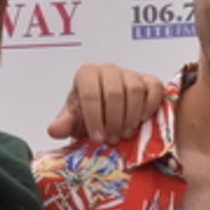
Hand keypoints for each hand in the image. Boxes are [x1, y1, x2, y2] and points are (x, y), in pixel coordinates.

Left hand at [46, 64, 164, 143]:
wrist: (107, 107)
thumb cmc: (90, 111)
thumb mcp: (75, 118)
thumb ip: (66, 123)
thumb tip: (55, 130)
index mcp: (87, 74)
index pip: (90, 93)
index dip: (94, 118)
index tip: (97, 139)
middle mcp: (109, 69)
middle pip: (114, 93)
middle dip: (113, 121)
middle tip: (112, 140)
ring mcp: (130, 73)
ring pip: (134, 90)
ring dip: (131, 117)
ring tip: (125, 134)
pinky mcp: (149, 80)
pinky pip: (154, 88)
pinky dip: (150, 106)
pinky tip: (142, 121)